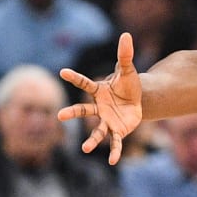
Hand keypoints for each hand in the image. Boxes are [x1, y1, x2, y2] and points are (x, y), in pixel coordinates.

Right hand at [59, 32, 142, 164]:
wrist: (137, 101)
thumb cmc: (128, 85)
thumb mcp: (128, 70)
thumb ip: (125, 54)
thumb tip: (126, 35)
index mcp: (99, 91)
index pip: (85, 83)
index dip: (75, 77)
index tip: (62, 72)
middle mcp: (99, 107)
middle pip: (83, 111)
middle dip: (72, 113)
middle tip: (59, 116)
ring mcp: (107, 120)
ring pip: (96, 131)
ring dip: (91, 140)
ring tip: (84, 149)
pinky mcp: (117, 130)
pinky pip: (114, 142)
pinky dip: (113, 151)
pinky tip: (112, 161)